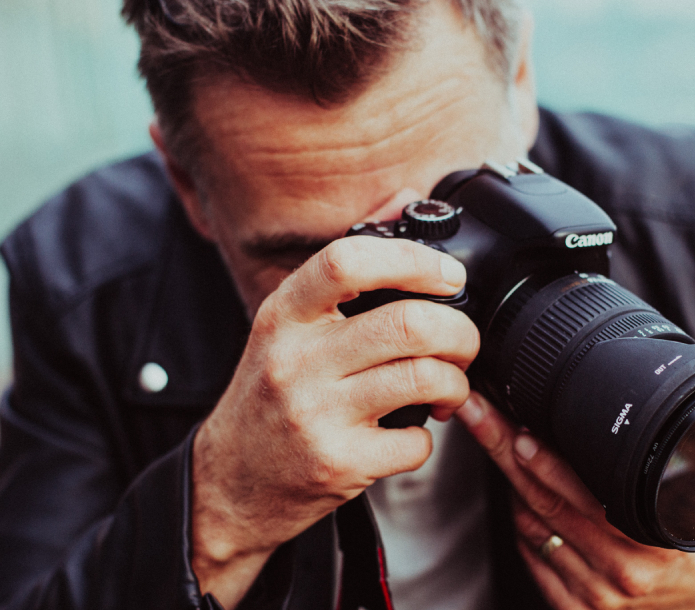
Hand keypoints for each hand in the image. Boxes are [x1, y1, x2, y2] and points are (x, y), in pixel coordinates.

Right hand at [191, 237, 479, 605]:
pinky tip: (412, 433)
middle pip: (407, 324)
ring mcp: (316, 415)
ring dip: (455, 382)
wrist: (232, 482)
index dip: (411, 260)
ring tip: (447, 388)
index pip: (347, 263)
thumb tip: (401, 212)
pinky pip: (416, 441)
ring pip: (423, 378)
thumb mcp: (283, 331)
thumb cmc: (269, 400)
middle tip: (462, 344)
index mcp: (283, 316)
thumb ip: (336, 285)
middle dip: (459, 332)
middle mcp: (295, 361)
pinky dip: (430, 438)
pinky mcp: (338, 463)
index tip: (448, 275)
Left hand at [457, 392, 694, 609]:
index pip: (575, 490)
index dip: (538, 454)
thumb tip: (611, 415)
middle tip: (479, 413)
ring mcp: (596, 598)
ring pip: (529, 526)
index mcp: (651, 540)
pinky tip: (527, 494)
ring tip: (505, 442)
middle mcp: (620, 572)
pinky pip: (531, 555)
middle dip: (502, 450)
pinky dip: (524, 521)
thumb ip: (654, 466)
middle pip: (540, 501)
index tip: (511, 422)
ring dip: (512, 483)